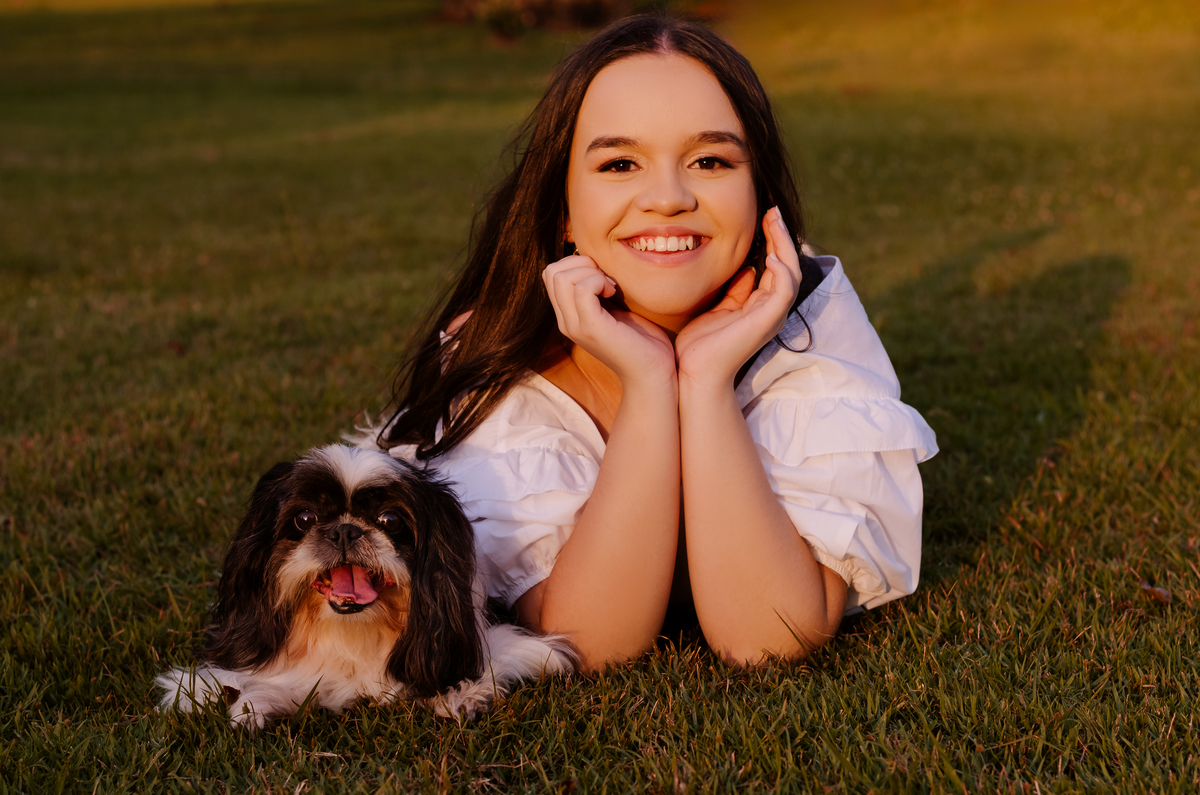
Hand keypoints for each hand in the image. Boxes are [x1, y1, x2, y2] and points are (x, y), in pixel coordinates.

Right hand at [542, 254, 676, 386]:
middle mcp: (566, 322)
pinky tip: (614, 292)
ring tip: (611, 287)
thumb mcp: (614, 309)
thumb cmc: (640, 339)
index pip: (551, 274)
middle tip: (607, 280)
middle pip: (551, 272)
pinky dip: (600, 281)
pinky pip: (582, 289)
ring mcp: (575, 326)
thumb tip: (596, 262)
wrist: (652, 372)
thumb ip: (599, 291)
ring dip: (591, 272)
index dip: (577, 264)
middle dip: (582, 264)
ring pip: (561, 277)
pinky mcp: (591, 328)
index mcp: (568, 316)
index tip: (603, 277)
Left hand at [675, 207, 801, 387]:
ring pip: (791, 272)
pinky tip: (769, 255)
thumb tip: (745, 268)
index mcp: (760, 305)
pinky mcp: (768, 321)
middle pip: (787, 263)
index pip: (774, 265)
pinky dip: (781, 271)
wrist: (694, 374)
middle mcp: (771, 309)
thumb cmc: (699, 346)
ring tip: (774, 221)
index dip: (771, 239)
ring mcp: (772, 315)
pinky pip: (785, 290)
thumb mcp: (717, 308)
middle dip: (781, 235)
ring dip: (784, 244)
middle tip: (772, 210)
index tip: (763, 215)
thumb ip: (733, 290)